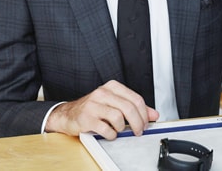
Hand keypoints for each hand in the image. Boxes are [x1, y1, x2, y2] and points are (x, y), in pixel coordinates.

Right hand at [44, 80, 159, 139]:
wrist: (68, 114)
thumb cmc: (93, 109)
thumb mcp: (114, 104)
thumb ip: (134, 108)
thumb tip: (153, 114)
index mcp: (112, 87)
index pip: (136, 98)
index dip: (144, 114)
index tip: (146, 123)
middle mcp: (103, 93)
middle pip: (129, 108)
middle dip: (138, 123)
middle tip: (138, 131)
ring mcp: (94, 105)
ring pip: (118, 117)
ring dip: (123, 128)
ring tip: (119, 130)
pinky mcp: (87, 118)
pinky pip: (106, 128)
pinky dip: (111, 134)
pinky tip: (109, 133)